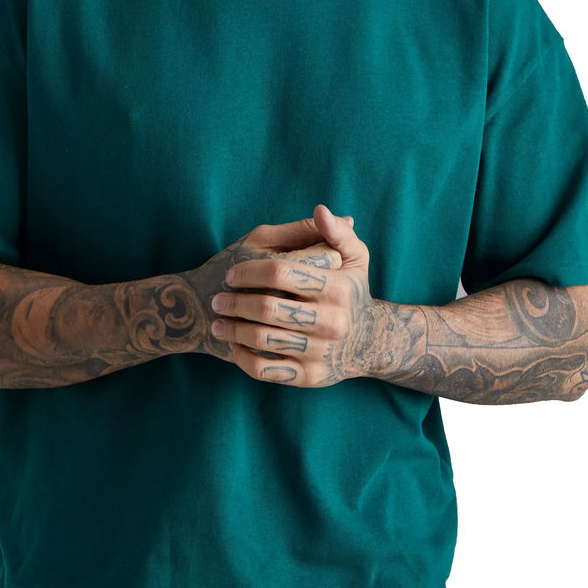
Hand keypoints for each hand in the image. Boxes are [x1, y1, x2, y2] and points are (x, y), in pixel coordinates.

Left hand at [207, 204, 379, 386]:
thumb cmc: (351, 291)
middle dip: (235, 302)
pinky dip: (243, 358)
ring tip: (217, 322)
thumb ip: (335, 233)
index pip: (282, 272)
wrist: (369, 343)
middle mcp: (331, 322)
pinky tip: (234, 346)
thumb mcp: (354, 258)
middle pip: (267, 308)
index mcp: (338, 288)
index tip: (231, 274)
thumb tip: (321, 211)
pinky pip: (265, 370)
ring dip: (232, 330)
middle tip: (217, 299)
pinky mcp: (308, 376)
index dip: (249, 271)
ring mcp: (319, 352)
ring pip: (262, 340)